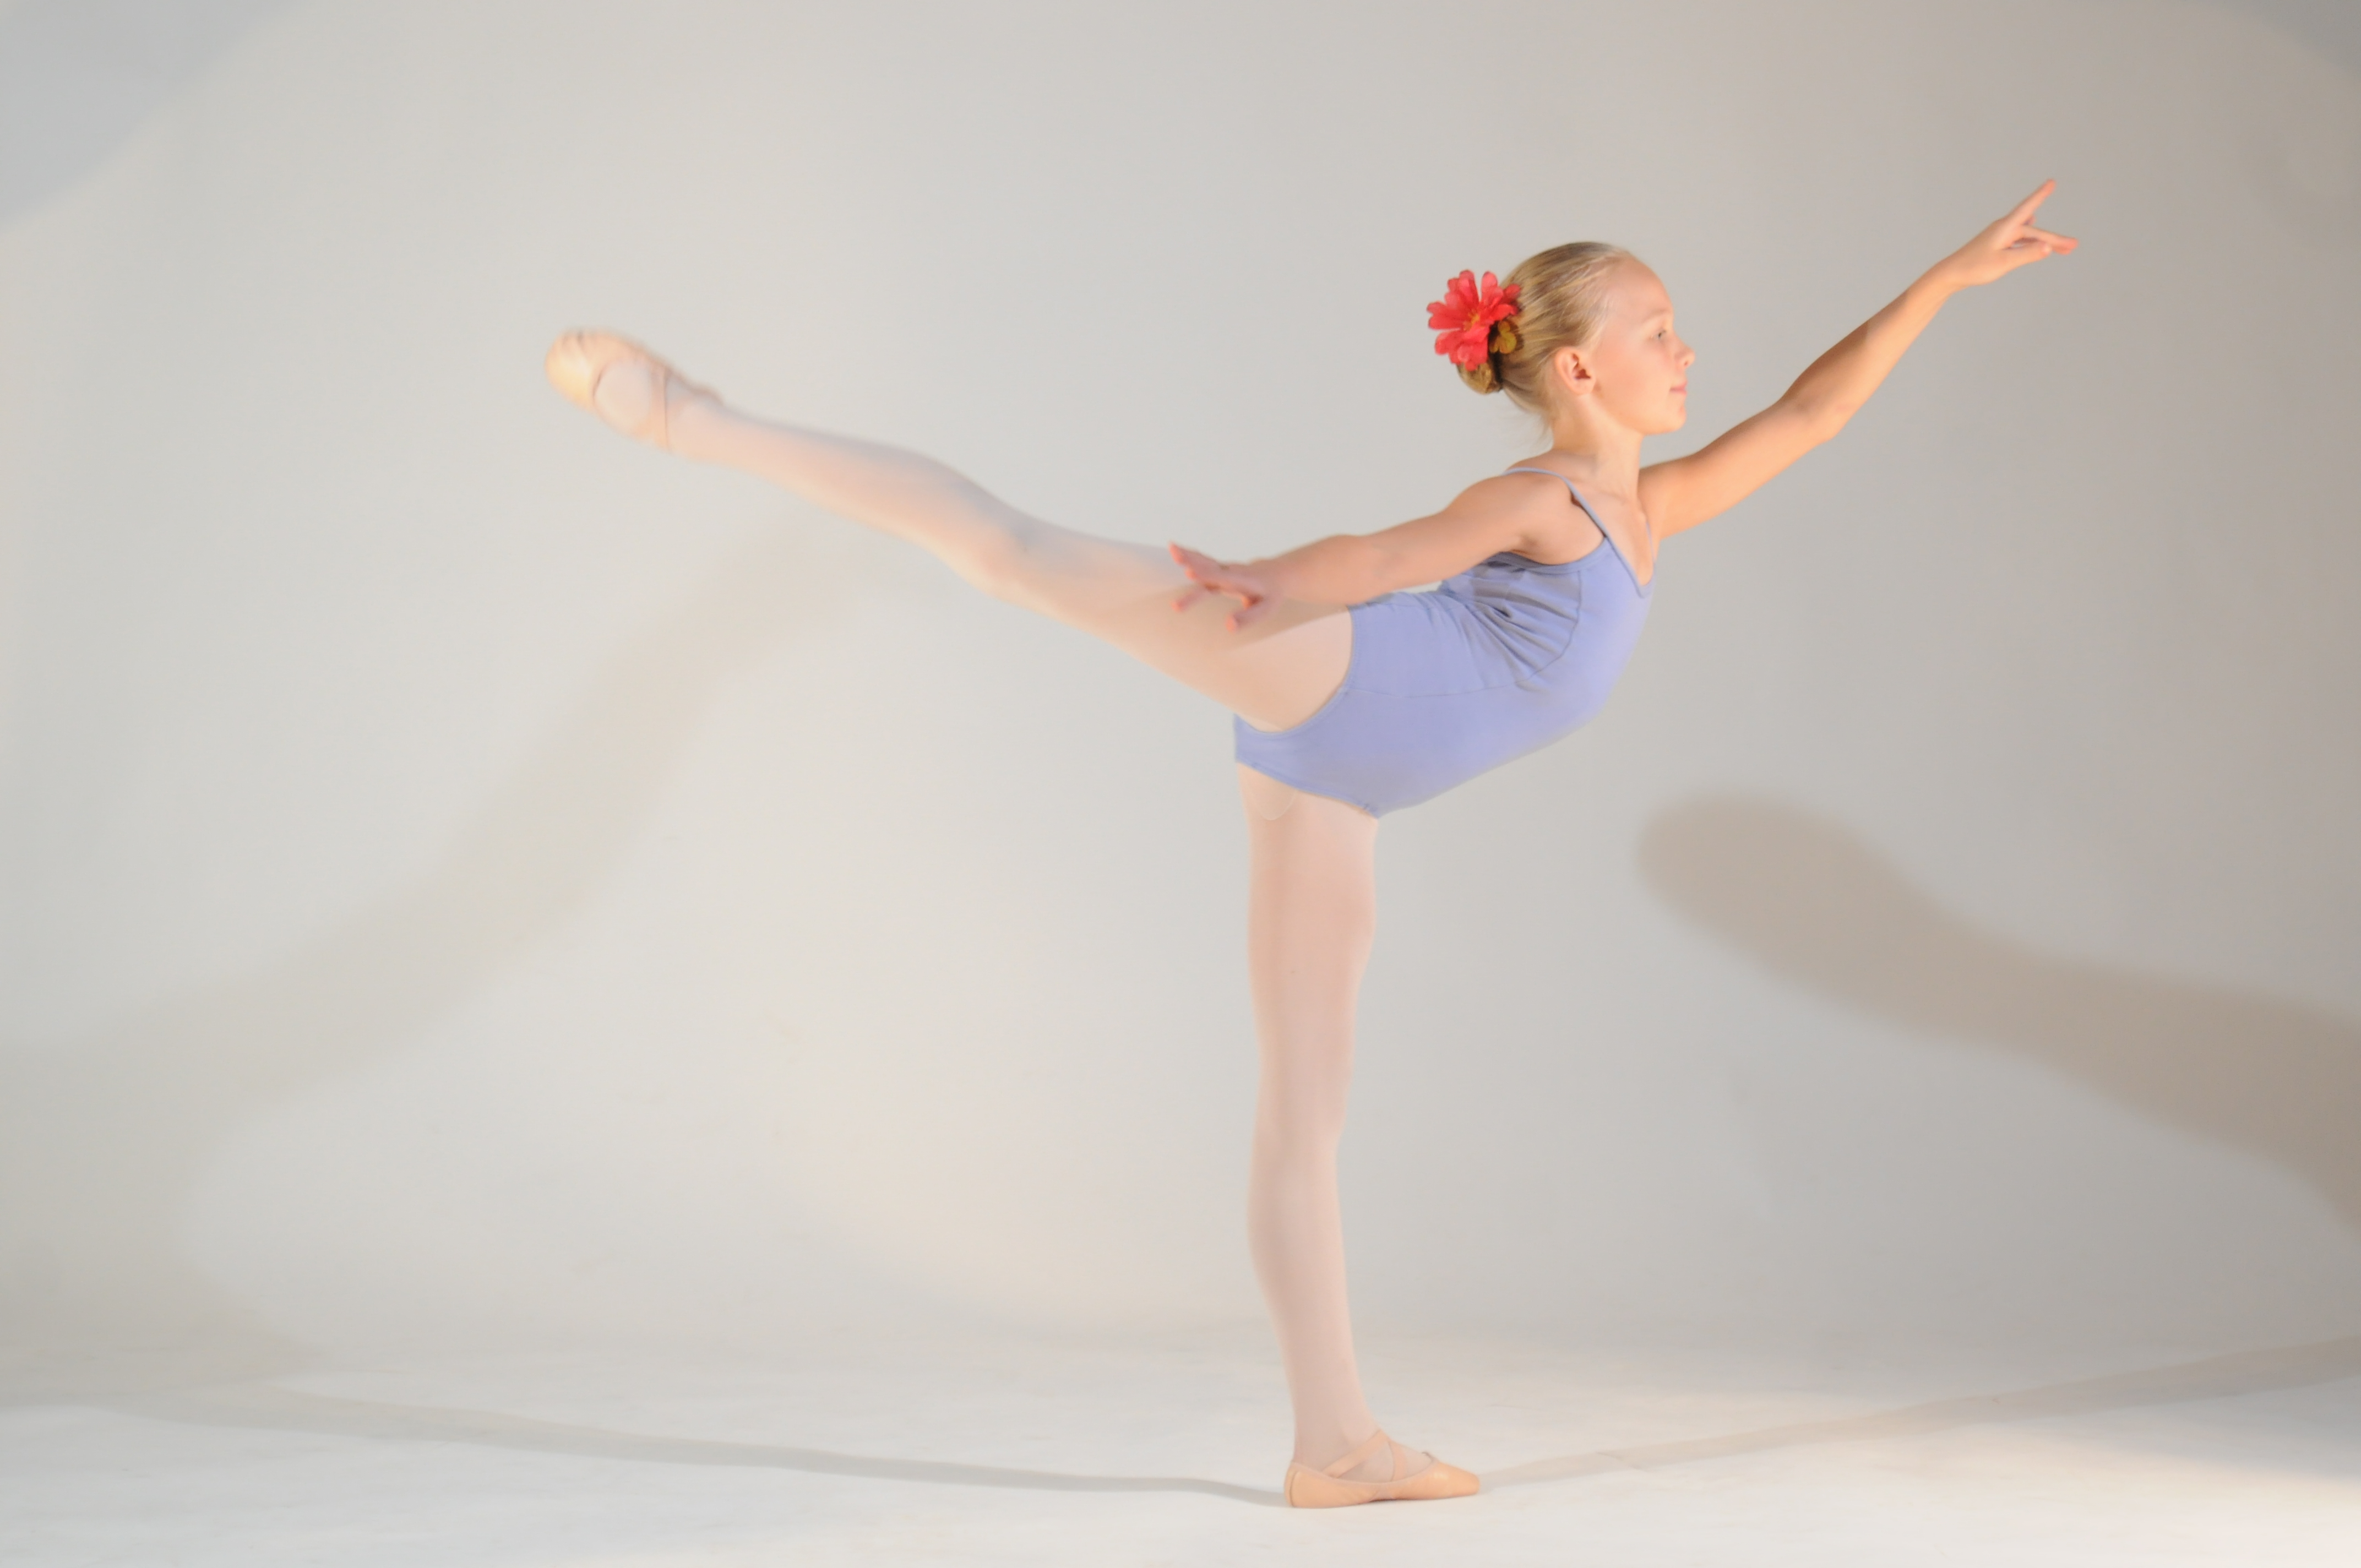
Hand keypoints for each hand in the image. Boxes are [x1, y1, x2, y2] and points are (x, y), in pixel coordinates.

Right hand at [1169, 542, 1283, 630]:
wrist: (1276, 575)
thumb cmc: (1270, 594)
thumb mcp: (1266, 609)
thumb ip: (1248, 618)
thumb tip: (1229, 626)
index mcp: (1241, 581)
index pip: (1221, 578)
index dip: (1206, 575)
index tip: (1190, 573)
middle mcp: (1230, 572)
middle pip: (1210, 566)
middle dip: (1193, 561)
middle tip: (1175, 555)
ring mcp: (1224, 569)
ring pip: (1205, 561)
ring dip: (1188, 556)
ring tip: (1172, 548)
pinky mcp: (1219, 570)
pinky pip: (1203, 562)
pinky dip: (1190, 556)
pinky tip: (1175, 550)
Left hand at [1934, 180, 2077, 289]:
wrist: (1950, 274)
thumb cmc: (1974, 267)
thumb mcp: (2004, 263)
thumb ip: (2027, 254)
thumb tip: (2048, 247)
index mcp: (2005, 228)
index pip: (2027, 207)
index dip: (2040, 195)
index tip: (2051, 181)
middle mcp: (2003, 228)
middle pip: (2034, 231)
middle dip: (2054, 239)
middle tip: (2073, 246)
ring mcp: (1999, 236)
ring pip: (2028, 237)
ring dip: (2045, 242)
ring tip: (2064, 250)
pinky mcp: (1996, 244)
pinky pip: (2020, 240)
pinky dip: (2031, 242)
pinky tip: (2037, 240)